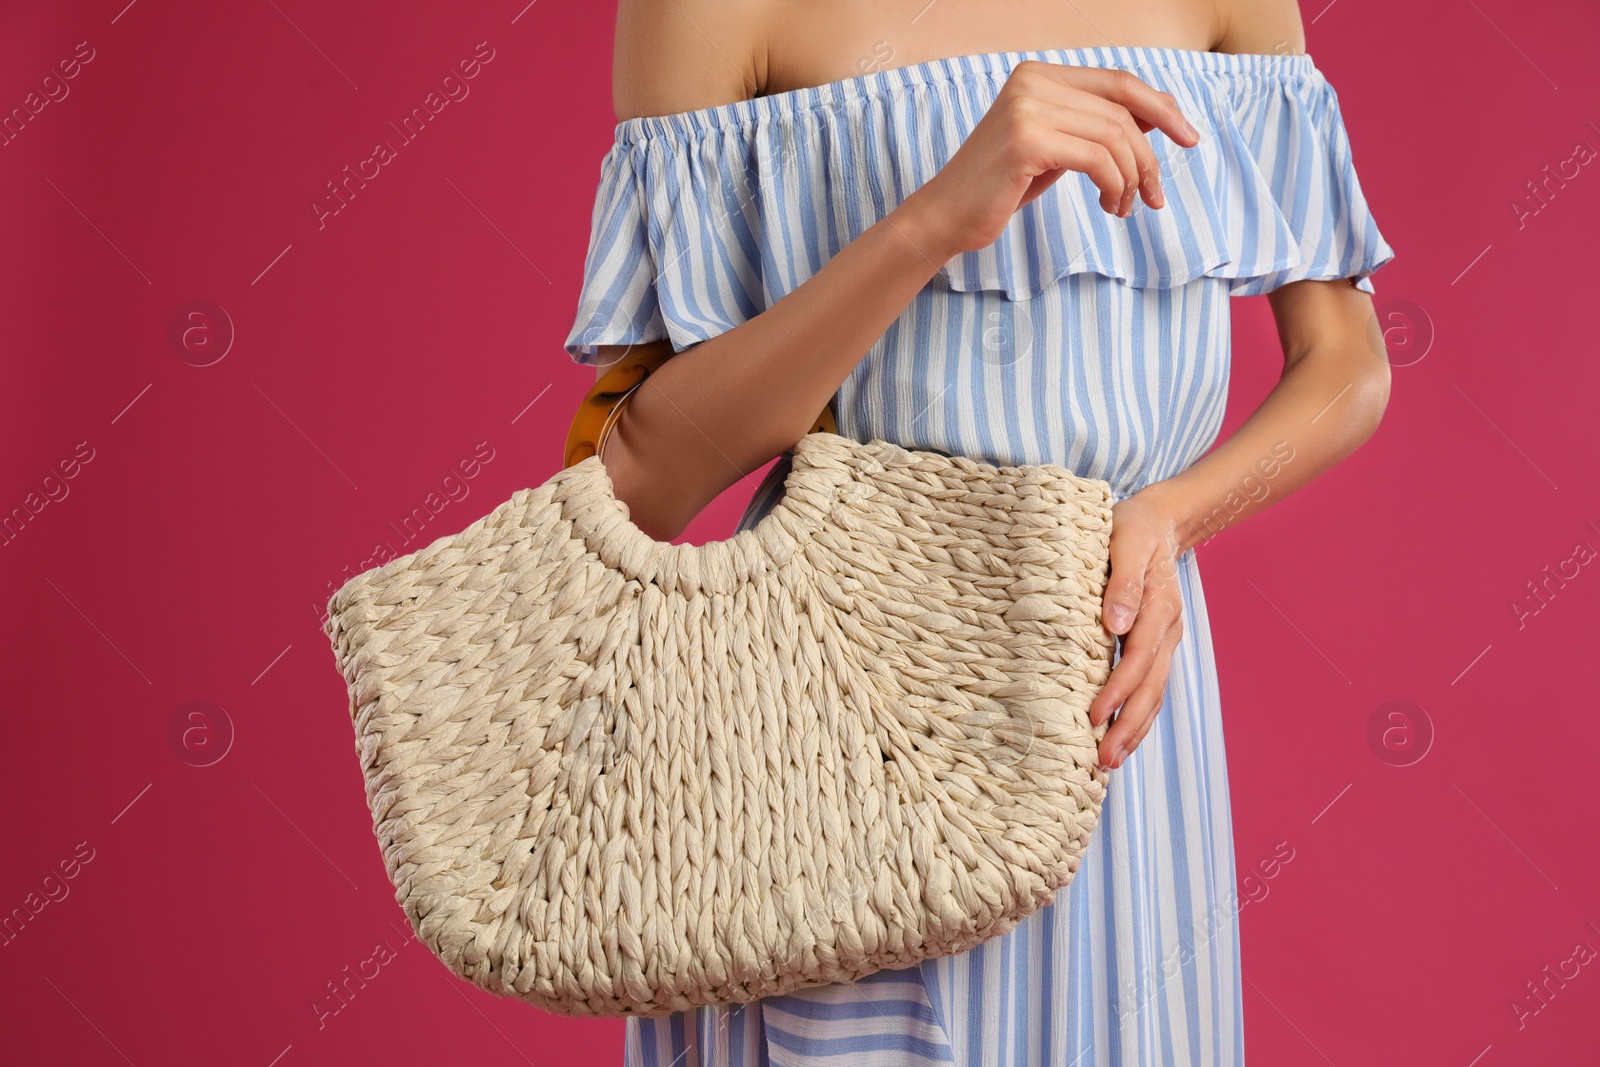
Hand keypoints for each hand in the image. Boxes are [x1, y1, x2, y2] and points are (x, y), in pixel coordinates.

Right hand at [900, 61, 1202, 260]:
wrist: (945, 217)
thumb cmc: (998, 188)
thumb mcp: (1055, 149)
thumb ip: (1095, 127)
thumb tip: (1158, 116)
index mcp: (1038, 74)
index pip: (1118, 82)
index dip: (1161, 109)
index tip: (1188, 138)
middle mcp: (1033, 81)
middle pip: (1122, 111)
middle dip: (1149, 156)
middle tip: (1156, 195)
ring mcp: (1027, 107)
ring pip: (1114, 137)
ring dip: (1132, 178)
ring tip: (1125, 208)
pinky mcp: (1026, 140)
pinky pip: (1097, 160)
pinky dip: (1115, 187)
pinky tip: (1108, 206)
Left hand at [1089, 486, 1186, 769]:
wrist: (1158, 520)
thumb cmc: (1133, 528)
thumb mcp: (1125, 542)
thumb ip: (1122, 583)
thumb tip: (1115, 622)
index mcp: (1158, 608)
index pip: (1136, 660)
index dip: (1116, 691)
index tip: (1094, 717)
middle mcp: (1166, 630)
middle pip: (1150, 687)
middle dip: (1128, 726)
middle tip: (1103, 760)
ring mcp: (1165, 640)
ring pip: (1154, 692)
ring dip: (1135, 728)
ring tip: (1111, 761)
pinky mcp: (1156, 644)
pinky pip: (1150, 685)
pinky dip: (1139, 714)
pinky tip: (1122, 735)